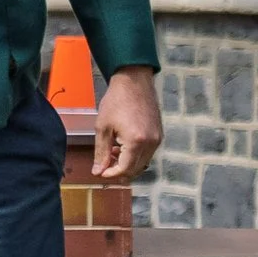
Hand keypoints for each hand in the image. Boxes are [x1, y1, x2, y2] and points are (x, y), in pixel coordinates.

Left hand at [91, 65, 162, 181]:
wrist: (134, 82)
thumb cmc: (116, 101)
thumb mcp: (103, 127)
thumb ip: (101, 152)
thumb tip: (98, 171)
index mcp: (136, 142)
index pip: (125, 169)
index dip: (111, 174)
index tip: (100, 172)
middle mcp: (151, 143)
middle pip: (136, 169)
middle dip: (119, 170)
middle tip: (104, 164)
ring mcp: (157, 139)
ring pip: (142, 163)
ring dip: (127, 163)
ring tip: (112, 151)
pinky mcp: (159, 135)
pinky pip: (147, 153)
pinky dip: (135, 155)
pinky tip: (122, 145)